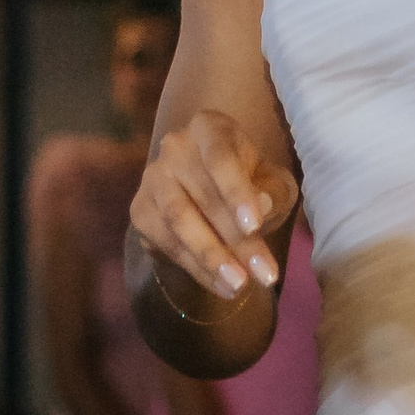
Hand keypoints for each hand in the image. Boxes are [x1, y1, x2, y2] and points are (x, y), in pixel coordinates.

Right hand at [130, 112, 296, 304]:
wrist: (212, 190)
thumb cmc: (252, 181)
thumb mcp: (274, 182)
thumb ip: (272, 191)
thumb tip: (260, 205)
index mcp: (209, 128)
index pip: (220, 156)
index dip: (236, 190)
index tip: (254, 225)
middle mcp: (174, 147)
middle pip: (203, 196)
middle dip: (236, 241)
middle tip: (263, 276)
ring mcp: (152, 178)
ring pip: (179, 221)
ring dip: (211, 258)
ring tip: (240, 286)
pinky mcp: (140, 210)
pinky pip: (166, 243)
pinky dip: (196, 269)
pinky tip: (221, 286)